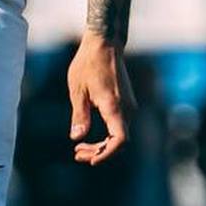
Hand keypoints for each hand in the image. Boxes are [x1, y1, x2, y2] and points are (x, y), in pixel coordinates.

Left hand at [67, 35, 136, 164]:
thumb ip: (79, 115)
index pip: (118, 140)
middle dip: (99, 152)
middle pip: (118, 141)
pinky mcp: (126, 103)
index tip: (91, 160)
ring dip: (102, 145)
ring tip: (79, 149)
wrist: (104, 44)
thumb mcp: (77, 90)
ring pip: (119, 134)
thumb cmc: (88, 64)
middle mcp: (126, 108)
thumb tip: (77, 138)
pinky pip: (119, 126)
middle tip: (77, 155)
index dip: (106, 154)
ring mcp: (128, 105)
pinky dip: (107, 135)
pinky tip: (90, 136)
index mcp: (114, 106)